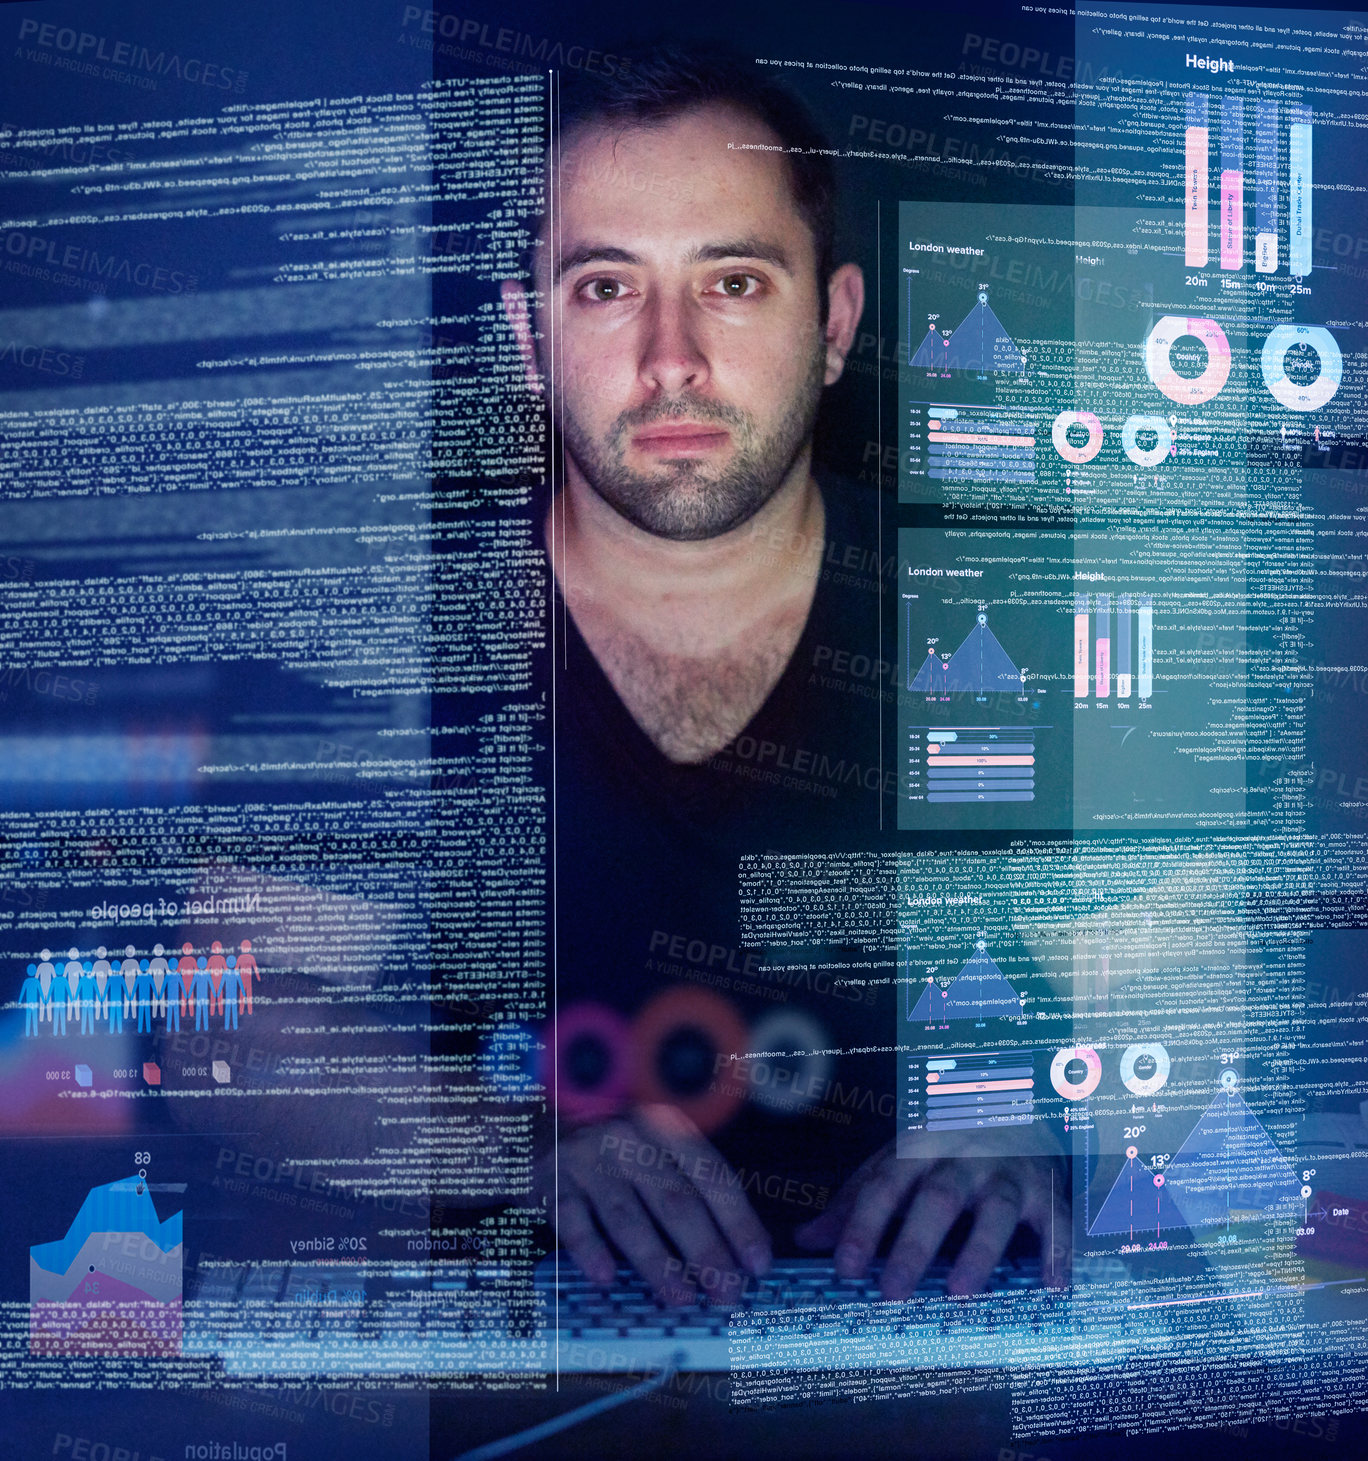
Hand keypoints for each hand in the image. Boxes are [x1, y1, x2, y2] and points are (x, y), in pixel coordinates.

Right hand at [540, 1102, 771, 1304]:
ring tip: (682, 1297)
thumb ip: (691, 1189)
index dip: (738, 1222)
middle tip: (726, 1293)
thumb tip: (737, 1253)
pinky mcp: (553, 1181)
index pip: (712, 1176)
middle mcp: (630, 1138)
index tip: (758, 1263)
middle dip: (706, 1252)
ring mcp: (589, 1159)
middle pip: (675, 1200)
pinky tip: (607, 1277)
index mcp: (665, 1129)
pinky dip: (591, 1250)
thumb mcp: (655, 1153)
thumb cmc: (615, 1154)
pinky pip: (574, 1220)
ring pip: (629, 1217)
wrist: (540, 1131)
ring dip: (657, 1262)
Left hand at [794, 1128, 1069, 1298]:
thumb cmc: (944, 1147)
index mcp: (918, 1146)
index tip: (844, 1268)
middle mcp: (963, 1155)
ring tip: (959, 1292)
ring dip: (978, 1250)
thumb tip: (806, 1238)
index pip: (884, 1185)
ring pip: (996, 1208)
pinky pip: (1056, 1220)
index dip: (862, 1225)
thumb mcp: (896, 1162)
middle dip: (914, 1245)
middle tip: (891, 1291)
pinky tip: (1051, 1286)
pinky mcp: (1046, 1188)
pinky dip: (1057, 1253)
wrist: (1012, 1104)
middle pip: (937, 1197)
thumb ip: (857, 1200)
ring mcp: (1008, 1170)